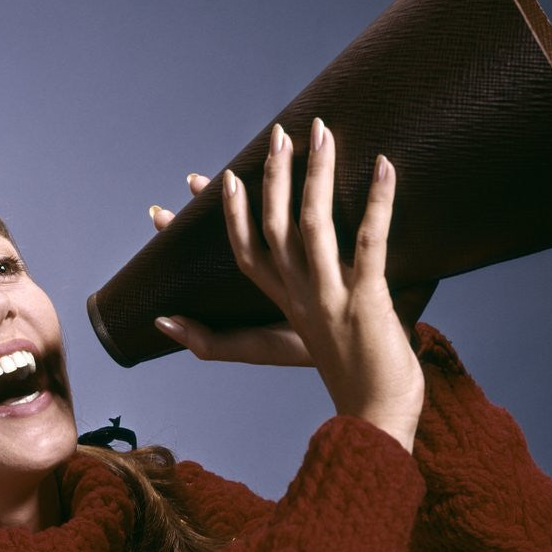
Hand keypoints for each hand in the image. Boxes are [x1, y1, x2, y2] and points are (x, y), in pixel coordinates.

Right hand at [155, 120, 424, 451]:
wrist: (378, 418)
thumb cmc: (343, 378)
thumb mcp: (280, 352)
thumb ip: (225, 340)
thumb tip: (167, 325)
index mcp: (284, 304)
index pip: (245, 252)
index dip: (228, 214)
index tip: (210, 178)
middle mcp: (300, 297)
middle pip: (273, 230)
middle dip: (273, 177)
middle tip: (277, 135)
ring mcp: (332, 299)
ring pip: (312, 227)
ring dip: (314, 176)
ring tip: (319, 133)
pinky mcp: (369, 302)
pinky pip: (372, 242)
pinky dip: (378, 202)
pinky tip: (384, 166)